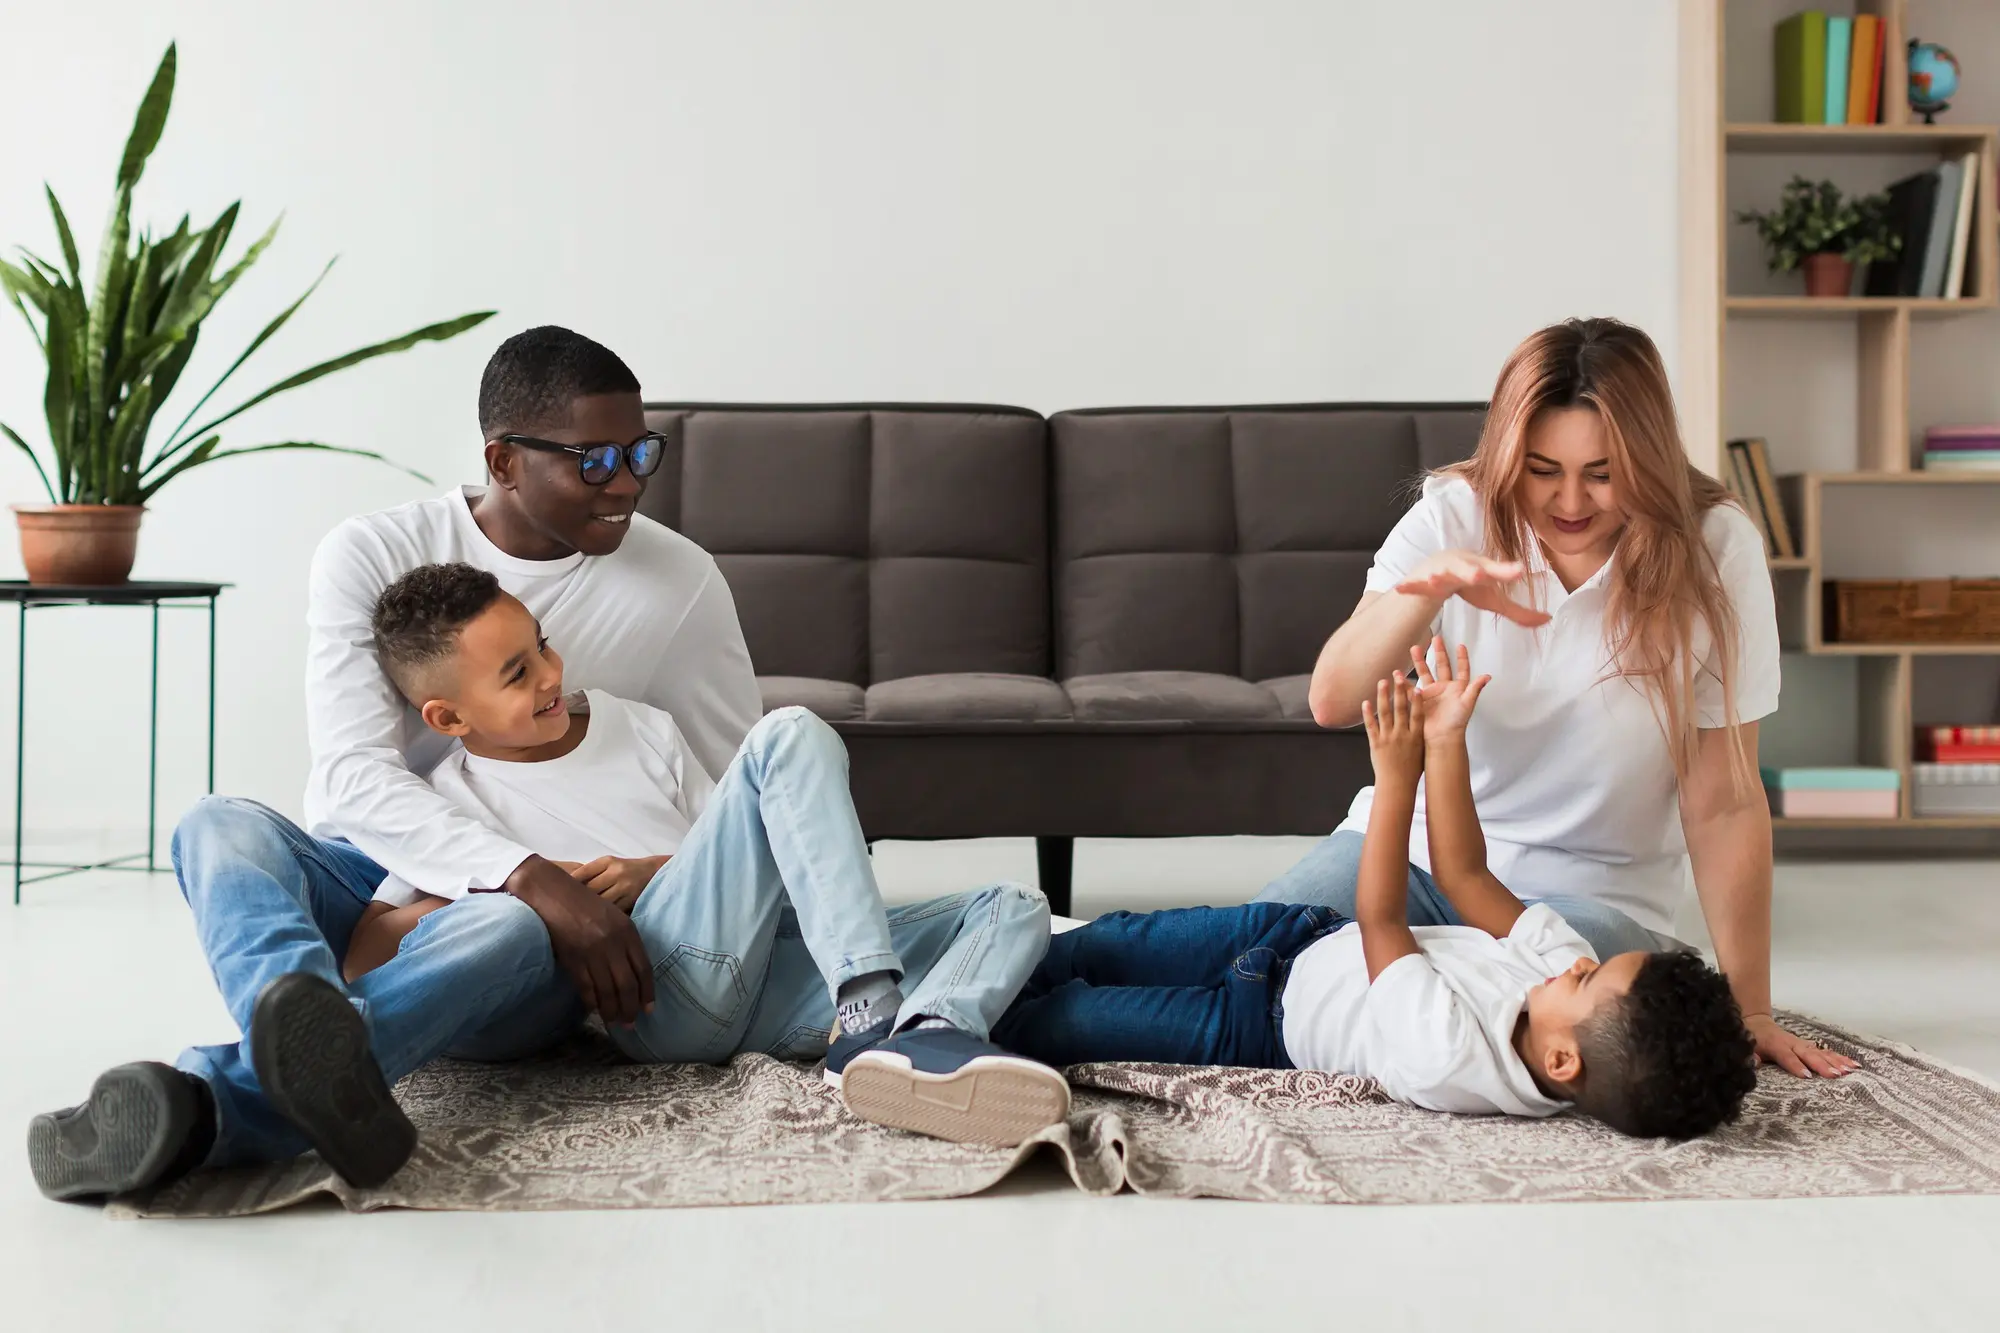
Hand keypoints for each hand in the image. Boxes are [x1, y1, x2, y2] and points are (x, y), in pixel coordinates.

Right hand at [505, 856, 654, 1025]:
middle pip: (628, 985)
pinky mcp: (573, 959)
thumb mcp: (615, 917)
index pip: (644, 969)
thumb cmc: (586, 904)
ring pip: (608, 991)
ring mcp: (592, 952)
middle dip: (631, 1008)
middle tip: (631, 1023)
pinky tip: (595, 1009)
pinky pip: (586, 988)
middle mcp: (613, 943)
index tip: (648, 1009)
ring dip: (612, 1010)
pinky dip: (592, 1002)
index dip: (648, 992)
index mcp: (628, 932)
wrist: (554, 894)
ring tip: (615, 1022)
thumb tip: (634, 973)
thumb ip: (626, 941)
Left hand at [571, 855, 670, 913]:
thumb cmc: (626, 869)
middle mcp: (616, 873)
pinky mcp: (632, 900)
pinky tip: (596, 922)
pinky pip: (613, 912)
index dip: (568, 885)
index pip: (582, 873)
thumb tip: (565, 885)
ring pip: (601, 903)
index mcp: (607, 862)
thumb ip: (590, 873)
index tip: (556, 894)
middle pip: (590, 890)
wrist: (654, 872)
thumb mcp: (609, 864)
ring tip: (578, 919)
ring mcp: (625, 887)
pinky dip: (603, 917)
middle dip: (577, 901)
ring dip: (589, 912)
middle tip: (563, 911)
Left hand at [1362, 676, 1425, 789]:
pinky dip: (1368, 714)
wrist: (1397, 784)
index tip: (1417, 687)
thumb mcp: (1422, 751)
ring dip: (1383, 696)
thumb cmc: (1412, 769)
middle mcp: (1402, 735)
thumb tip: (1426, 721)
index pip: (1417, 715)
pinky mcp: (1375, 743)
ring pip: (1385, 714)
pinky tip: (1366, 702)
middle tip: (1398, 676)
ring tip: (1382, 682)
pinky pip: (1371, 726)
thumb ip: (1422, 735)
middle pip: (1401, 709)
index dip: (1417, 700)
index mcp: (1415, 737)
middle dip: (1400, 691)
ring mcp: (1388, 738)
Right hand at [1393, 550, 1549, 627]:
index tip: (1520, 569)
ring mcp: (1441, 572)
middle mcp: (1463, 568)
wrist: (1438, 564)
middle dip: (1473, 572)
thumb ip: (1519, 611)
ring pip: (1440, 575)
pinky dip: (1408, 586)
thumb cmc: (1471, 583)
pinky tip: (1400, 588)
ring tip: (1435, 579)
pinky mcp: (1423, 581)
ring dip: (1437, 577)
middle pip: (1469, 570)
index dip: (1508, 571)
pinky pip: (1414, 585)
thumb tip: (1548, 620)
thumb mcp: (1494, 597)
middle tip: (1480, 575)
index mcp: (1483, 570)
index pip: (1498, 571)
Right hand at [1409, 635, 1490, 741]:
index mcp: (1458, 688)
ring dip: (1420, 661)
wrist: (1442, 737)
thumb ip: (1475, 688)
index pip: (1462, 669)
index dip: (1462, 658)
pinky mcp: (1421, 700)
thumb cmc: (1457, 722)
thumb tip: (1487, 676)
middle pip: (1442, 665)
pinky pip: (1412, 688)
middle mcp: (1445, 688)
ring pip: (1425, 673)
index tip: (1460, 645)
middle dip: (1439, 652)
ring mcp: (1432, 693)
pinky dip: (1405, 681)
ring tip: (1414, 648)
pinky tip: (1398, 673)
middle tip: (1435, 638)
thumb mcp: (1467, 703)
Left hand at [1746, 1013, 1859, 1078]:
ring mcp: (1802, 1044)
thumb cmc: (1751, 1038)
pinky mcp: (1809, 1046)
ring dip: (1836, 1062)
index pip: (1786, 1056)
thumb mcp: (1744, 1045)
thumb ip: (1749, 1054)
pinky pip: (1826, 1052)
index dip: (1796, 1065)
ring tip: (1850, 1070)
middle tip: (1835, 1075)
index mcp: (1775, 1044)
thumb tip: (1752, 1061)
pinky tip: (1853, 1064)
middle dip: (1822, 1065)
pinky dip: (1840, 1058)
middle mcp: (1791, 1043)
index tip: (1806, 1076)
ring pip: (1821, 1053)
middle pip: (1808, 1054)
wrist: (1757, 1024)